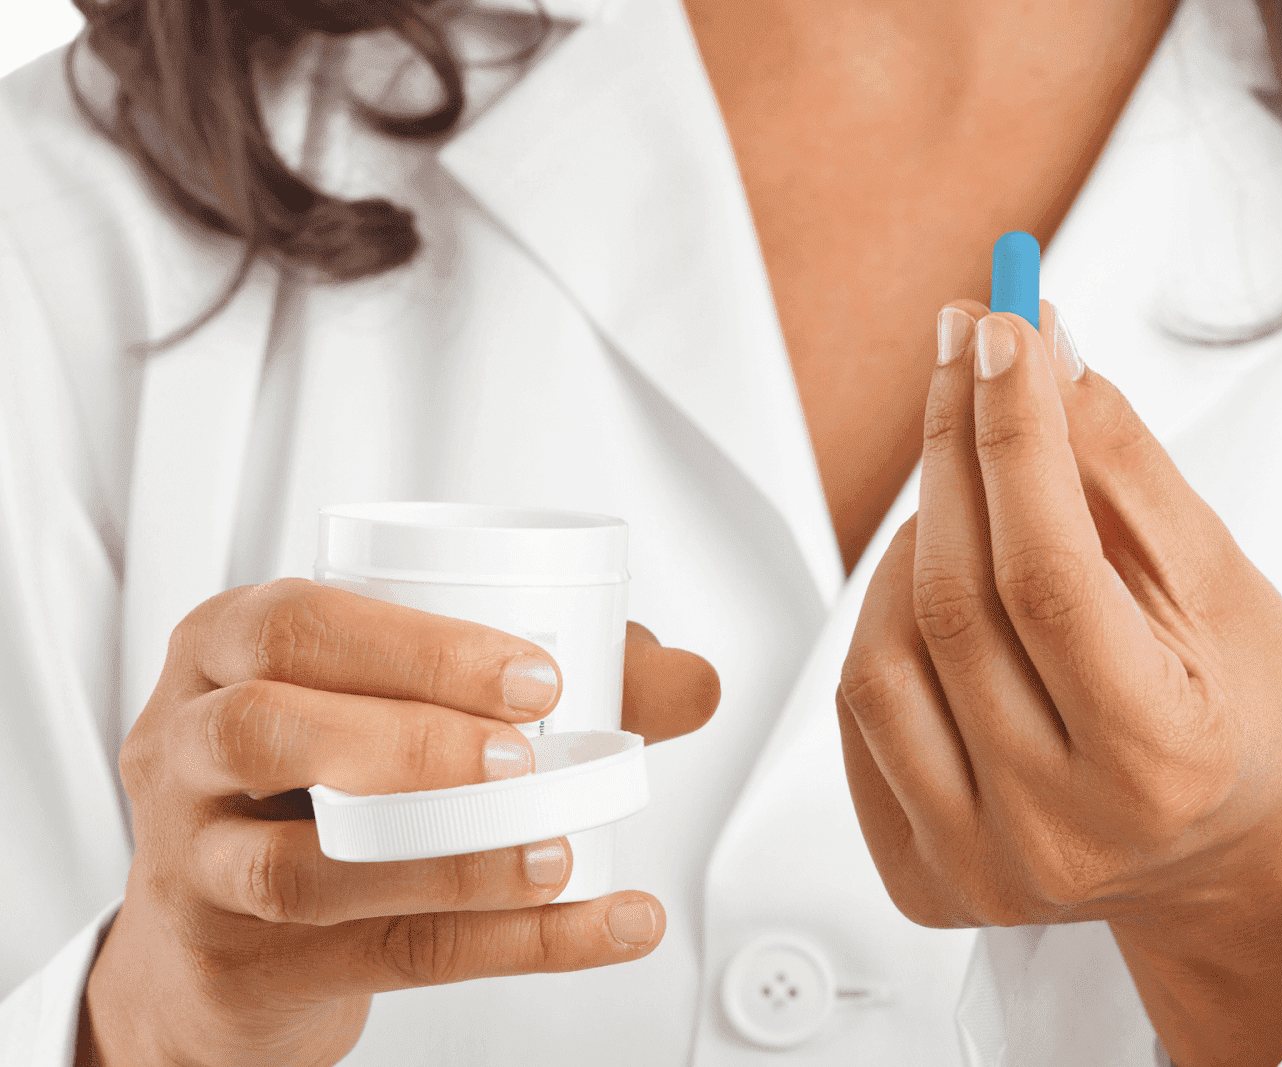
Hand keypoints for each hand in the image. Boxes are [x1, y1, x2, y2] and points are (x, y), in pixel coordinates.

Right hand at [81, 579, 718, 1066]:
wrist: (225, 933)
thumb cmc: (327, 772)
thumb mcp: (404, 699)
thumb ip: (554, 680)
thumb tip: (691, 680)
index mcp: (227, 649)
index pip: (298, 624)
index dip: (418, 647)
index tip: (538, 676)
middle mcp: (189, 747)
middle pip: (269, 731)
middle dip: (411, 738)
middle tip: (527, 755)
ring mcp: (198, 864)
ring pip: (301, 870)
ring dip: (448, 862)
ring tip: (555, 854)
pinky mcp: (244, 964)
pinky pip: (376, 956)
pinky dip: (505, 945)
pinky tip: (599, 926)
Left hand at [837, 301, 1281, 1066]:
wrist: (1241, 864)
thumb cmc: (1253, 720)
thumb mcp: (1224, 586)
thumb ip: (1125, 473)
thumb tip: (1044, 354)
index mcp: (1160, 762)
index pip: (1049, 574)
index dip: (1016, 437)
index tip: (1003, 329)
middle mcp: (1059, 832)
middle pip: (954, 605)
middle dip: (953, 450)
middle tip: (968, 351)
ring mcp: (981, 867)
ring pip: (882, 659)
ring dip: (911, 542)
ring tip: (968, 492)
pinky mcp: (923, 877)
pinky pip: (857, 718)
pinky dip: (884, 624)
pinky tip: (936, 582)